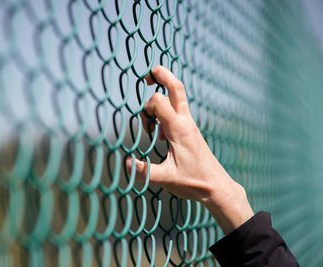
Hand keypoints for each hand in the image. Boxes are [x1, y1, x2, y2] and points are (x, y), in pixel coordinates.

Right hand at [126, 66, 253, 233]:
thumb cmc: (193, 182)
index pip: (158, 101)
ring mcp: (189, 124)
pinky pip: (177, 109)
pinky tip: (160, 132)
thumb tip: (126, 163)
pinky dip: (165, 110)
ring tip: (150, 124)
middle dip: (161, 75)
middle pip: (176, 86)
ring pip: (177, 96)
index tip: (147, 130)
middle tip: (147, 75)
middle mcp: (185, 122)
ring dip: (161, 96)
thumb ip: (145, 171)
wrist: (216, 186)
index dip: (146, 108)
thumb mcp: (166, 179)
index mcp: (179, 129)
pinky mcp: (190, 129)